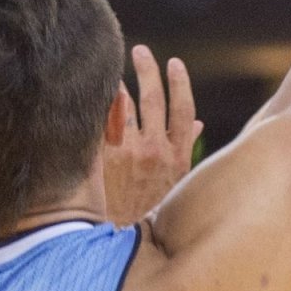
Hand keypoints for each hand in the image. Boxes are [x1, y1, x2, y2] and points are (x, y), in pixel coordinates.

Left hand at [104, 45, 201, 224]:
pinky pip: (102, 121)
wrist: (122, 238)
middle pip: (154, 99)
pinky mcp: (103, 157)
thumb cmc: (151, 210)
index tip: (175, 63)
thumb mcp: (177, 182)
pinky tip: (94, 92)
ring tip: (112, 67)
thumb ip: (185, 149)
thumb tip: (195, 122)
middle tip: (141, 51)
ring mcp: (128, 153)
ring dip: (119, 83)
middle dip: (148, 70)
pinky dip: (100, 104)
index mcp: (177, 156)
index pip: (183, 109)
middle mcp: (154, 150)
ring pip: (124, 105)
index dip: (180, 83)